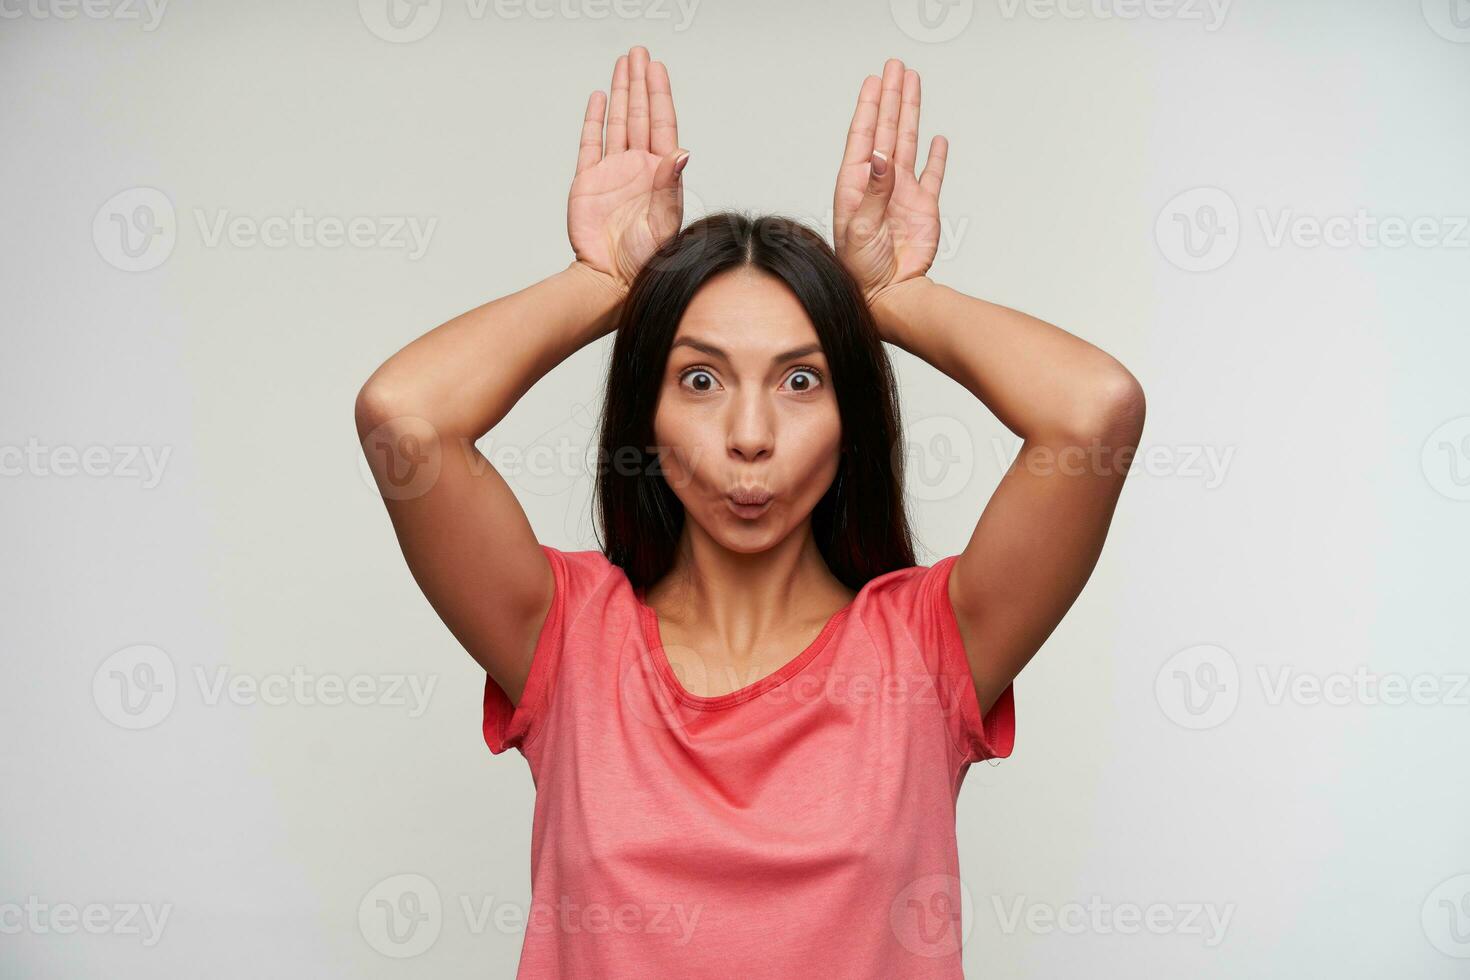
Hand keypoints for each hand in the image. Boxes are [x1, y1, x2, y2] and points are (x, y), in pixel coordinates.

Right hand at [568, 45, 689, 292]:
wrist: (610, 280)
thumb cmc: (643, 260)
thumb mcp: (664, 222)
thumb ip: (669, 185)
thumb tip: (682, 151)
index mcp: (660, 175)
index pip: (662, 124)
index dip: (659, 95)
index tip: (656, 68)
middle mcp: (638, 168)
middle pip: (641, 115)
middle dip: (640, 83)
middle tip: (639, 53)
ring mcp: (613, 172)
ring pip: (618, 122)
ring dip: (622, 93)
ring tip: (623, 64)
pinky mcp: (589, 181)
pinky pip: (591, 142)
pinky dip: (595, 119)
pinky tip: (600, 99)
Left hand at [832, 58, 947, 306]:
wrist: (889, 295)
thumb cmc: (862, 269)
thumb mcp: (861, 229)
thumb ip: (873, 191)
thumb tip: (881, 157)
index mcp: (856, 185)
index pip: (864, 137)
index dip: (869, 107)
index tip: (875, 81)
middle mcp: (879, 184)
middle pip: (885, 130)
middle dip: (890, 98)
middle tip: (895, 67)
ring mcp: (902, 194)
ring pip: (907, 143)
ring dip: (909, 114)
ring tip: (912, 85)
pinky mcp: (923, 207)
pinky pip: (932, 174)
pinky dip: (935, 156)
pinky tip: (936, 139)